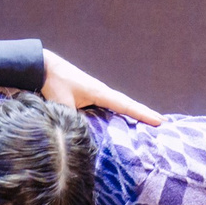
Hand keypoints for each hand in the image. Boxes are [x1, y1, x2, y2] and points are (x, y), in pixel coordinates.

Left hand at [41, 50, 162, 125]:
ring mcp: (96, 92)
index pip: (126, 105)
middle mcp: (101, 92)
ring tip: (148, 122)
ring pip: (119, 105)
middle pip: (128, 105)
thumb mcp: (62, 104)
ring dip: (133, 113)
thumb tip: (79, 138)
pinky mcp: (88, 95)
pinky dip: (119, 112)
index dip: (143, 114)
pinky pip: (109, 106)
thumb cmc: (54, 83)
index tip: (160, 121)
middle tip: (163, 123)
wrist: (42, 66)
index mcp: (99, 92)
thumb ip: (72, 121)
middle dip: (144, 114)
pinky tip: (121, 119)